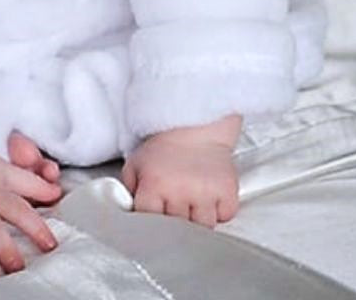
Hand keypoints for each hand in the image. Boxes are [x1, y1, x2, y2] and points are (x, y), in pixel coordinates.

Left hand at [121, 114, 240, 227]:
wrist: (195, 125)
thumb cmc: (165, 147)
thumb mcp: (136, 164)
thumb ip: (129, 191)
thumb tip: (128, 213)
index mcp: (154, 184)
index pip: (149, 221)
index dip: (150, 223)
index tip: (152, 221)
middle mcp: (181, 191)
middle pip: (177, 230)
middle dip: (174, 225)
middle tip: (173, 209)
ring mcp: (206, 193)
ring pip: (203, 228)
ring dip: (197, 221)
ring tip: (191, 203)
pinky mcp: (227, 191)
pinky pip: (224, 216)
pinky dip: (219, 212)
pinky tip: (209, 198)